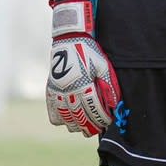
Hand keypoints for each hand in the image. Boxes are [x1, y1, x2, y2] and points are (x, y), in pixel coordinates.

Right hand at [45, 0, 120, 136]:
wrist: (69, 39)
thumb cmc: (89, 51)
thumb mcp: (103, 66)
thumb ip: (109, 86)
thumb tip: (114, 106)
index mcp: (83, 84)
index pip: (94, 110)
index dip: (102, 119)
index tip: (107, 121)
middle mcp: (69, 90)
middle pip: (80, 118)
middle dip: (91, 126)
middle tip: (97, 127)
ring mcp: (58, 91)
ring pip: (66, 119)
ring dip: (76, 125)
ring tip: (84, 126)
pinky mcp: (50, 89)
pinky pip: (53, 112)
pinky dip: (60, 120)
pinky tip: (68, 119)